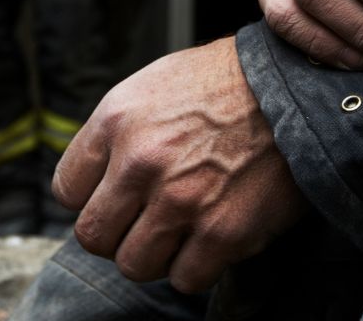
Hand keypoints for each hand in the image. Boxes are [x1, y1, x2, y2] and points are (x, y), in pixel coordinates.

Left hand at [53, 37, 304, 292]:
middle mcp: (141, 161)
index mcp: (117, 121)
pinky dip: (196, 268)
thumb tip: (95, 181)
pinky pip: (186, 279)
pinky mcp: (223, 232)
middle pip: (93, 236)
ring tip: (178, 231)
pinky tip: (210, 238)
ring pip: (134, 265)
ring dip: (154, 255)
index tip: (113, 199)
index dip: (90, 200)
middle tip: (142, 222)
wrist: (295, 88)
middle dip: (116, 234)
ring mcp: (181, 200)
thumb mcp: (152, 85)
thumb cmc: (226, 84)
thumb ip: (116, 134)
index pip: (67, 192)